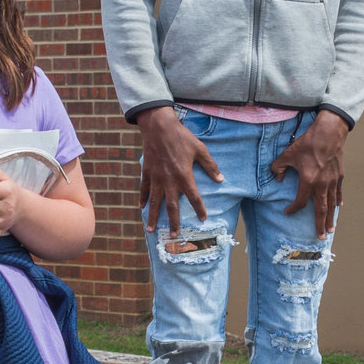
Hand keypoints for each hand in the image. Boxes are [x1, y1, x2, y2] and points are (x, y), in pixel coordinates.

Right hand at [136, 108, 221, 233]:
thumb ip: (210, 166)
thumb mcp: (200, 149)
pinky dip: (143, 199)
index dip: (199, 208)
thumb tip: (220, 179)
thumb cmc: (181, 137)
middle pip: (172, 206)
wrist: (159, 127)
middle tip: (174, 236)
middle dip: (173, 222)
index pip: (194, 197)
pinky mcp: (147, 173)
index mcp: (184, 176)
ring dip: (153, 216)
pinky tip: (142, 208)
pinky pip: (144, 189)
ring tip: (151, 229)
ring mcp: (156, 178)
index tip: (203, 218)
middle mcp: (169, 181)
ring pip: (155, 202)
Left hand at [271, 111, 347, 238]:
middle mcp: (322, 185)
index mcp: (308, 181)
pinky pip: (338, 192)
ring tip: (330, 229)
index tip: (287, 212)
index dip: (293, 209)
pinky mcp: (339, 175)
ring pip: (331, 204)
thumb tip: (275, 177)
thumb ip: (278, 167)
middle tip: (320, 237)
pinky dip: (337, 201)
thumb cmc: (308, 143)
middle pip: (321, 210)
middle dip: (320, 224)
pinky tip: (338, 207)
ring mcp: (332, 181)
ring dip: (330, 217)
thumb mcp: (288, 154)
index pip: (300, 202)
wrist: (329, 132)